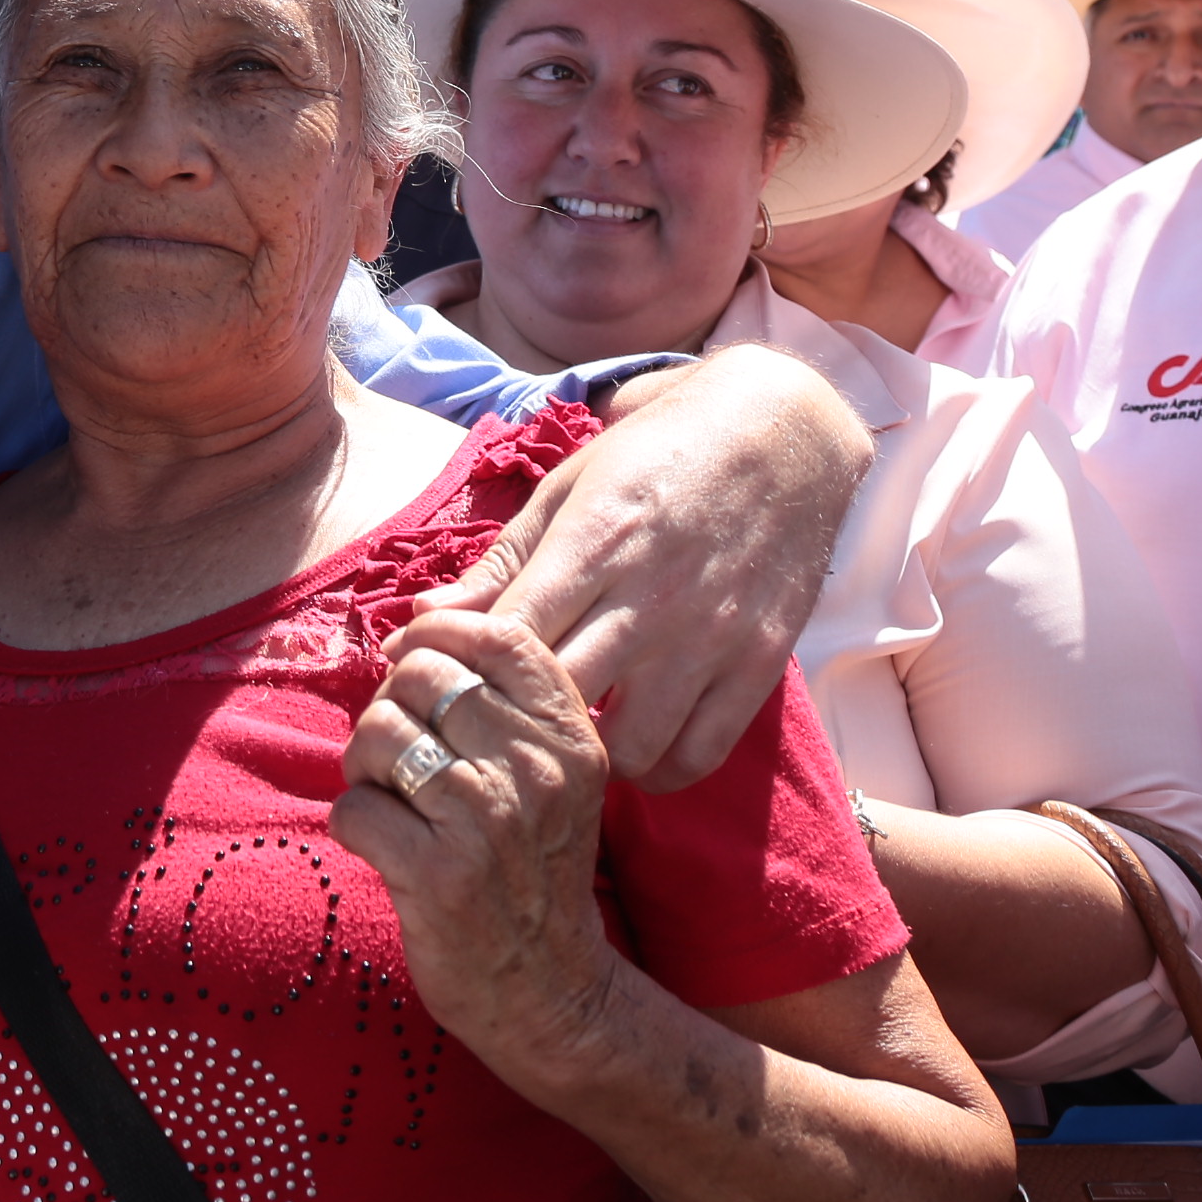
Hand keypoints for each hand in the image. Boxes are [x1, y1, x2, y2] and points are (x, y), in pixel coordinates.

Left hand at [329, 607, 621, 1080]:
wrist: (552, 990)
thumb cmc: (534, 867)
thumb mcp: (553, 775)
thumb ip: (504, 702)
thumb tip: (414, 631)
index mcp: (568, 735)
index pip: (494, 634)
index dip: (435, 636)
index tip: (414, 669)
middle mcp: (535, 769)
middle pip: (418, 677)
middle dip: (389, 709)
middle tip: (399, 757)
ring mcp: (487, 822)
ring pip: (378, 734)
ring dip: (365, 768)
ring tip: (394, 802)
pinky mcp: (439, 876)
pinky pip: (354, 809)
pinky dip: (355, 825)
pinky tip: (386, 848)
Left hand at [420, 344, 867, 789]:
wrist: (778, 432)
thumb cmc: (655, 455)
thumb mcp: (568, 486)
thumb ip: (501, 562)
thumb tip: (423, 620)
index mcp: (594, 543)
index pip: (509, 640)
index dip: (466, 672)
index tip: (449, 681)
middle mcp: (653, 597)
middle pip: (559, 701)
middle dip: (517, 719)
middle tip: (500, 721)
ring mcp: (710, 637)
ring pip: (628, 747)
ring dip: (588, 756)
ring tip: (569, 735)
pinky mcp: (759, 664)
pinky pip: (698, 755)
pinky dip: (658, 769)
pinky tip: (633, 744)